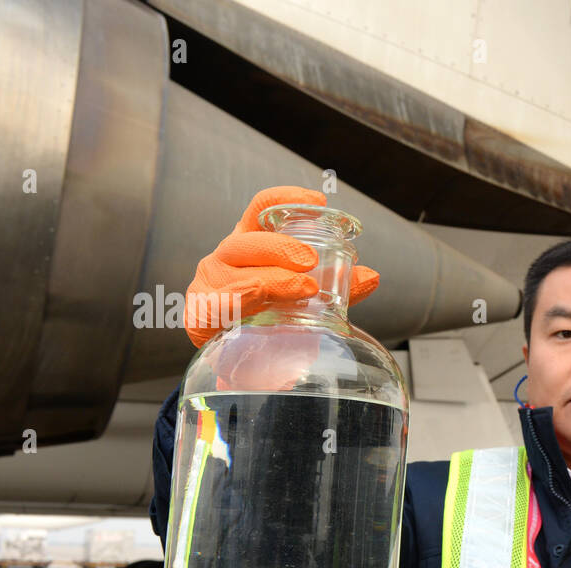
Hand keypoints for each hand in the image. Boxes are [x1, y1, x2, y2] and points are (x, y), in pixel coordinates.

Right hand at [183, 186, 379, 348]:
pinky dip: (237, 305)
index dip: (286, 198)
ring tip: (305, 288)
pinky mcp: (198, 317)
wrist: (240, 365)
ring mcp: (209, 285)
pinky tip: (255, 305)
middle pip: (247, 242)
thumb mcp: (307, 297)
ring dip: (272, 279)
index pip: (261, 209)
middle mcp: (226, 258)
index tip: (318, 201)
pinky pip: (216, 308)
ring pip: (237, 275)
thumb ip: (338, 287)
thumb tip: (372, 275)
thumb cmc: (271, 318)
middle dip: (281, 248)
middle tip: (311, 261)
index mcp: (251, 245)